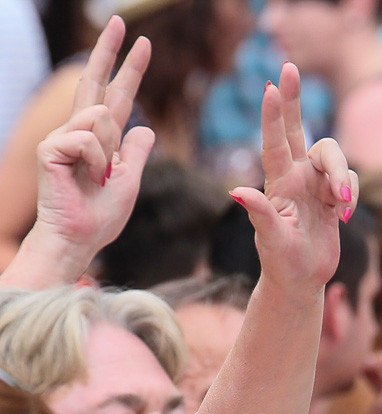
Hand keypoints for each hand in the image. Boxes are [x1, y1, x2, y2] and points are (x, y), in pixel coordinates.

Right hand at [33, 16, 153, 265]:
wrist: (79, 238)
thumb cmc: (100, 218)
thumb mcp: (130, 182)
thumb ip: (136, 154)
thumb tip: (145, 127)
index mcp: (100, 141)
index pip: (117, 97)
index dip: (129, 71)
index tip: (141, 44)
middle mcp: (80, 132)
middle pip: (94, 82)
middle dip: (108, 51)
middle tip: (118, 21)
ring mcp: (63, 136)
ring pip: (102, 118)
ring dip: (108, 153)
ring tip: (97, 178)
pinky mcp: (52, 146)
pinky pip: (89, 139)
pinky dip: (97, 163)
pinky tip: (86, 180)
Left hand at [230, 62, 356, 293]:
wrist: (301, 282)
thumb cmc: (281, 263)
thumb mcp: (271, 240)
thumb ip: (259, 213)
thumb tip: (236, 192)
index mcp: (278, 183)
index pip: (274, 143)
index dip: (273, 115)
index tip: (271, 86)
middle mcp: (296, 177)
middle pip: (298, 129)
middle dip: (294, 100)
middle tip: (289, 67)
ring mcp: (316, 185)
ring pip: (335, 157)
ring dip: (343, 175)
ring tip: (341, 204)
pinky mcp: (335, 197)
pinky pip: (351, 181)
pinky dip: (352, 196)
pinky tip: (343, 218)